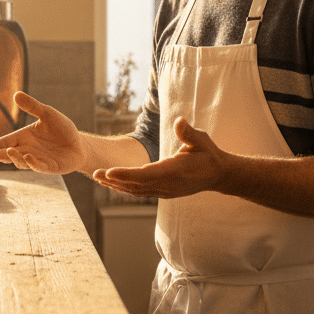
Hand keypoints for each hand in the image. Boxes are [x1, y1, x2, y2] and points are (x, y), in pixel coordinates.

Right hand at [0, 91, 86, 173]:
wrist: (79, 143)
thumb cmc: (62, 128)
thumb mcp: (47, 114)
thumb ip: (33, 106)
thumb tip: (16, 94)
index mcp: (24, 137)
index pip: (7, 141)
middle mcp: (28, 150)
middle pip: (11, 154)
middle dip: (1, 154)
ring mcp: (37, 160)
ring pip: (22, 162)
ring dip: (15, 158)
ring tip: (9, 152)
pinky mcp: (49, 167)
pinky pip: (39, 166)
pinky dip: (33, 163)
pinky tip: (28, 158)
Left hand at [92, 116, 226, 198]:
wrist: (218, 175)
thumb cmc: (208, 154)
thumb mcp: (202, 140)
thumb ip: (189, 133)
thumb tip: (179, 121)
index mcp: (174, 171)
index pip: (146, 174)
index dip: (126, 174)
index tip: (109, 172)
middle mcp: (167, 184)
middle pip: (136, 184)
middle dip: (114, 179)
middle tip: (95, 173)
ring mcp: (165, 191)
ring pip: (136, 190)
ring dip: (116, 185)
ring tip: (98, 178)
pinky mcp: (163, 192)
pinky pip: (141, 191)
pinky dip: (126, 187)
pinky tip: (114, 183)